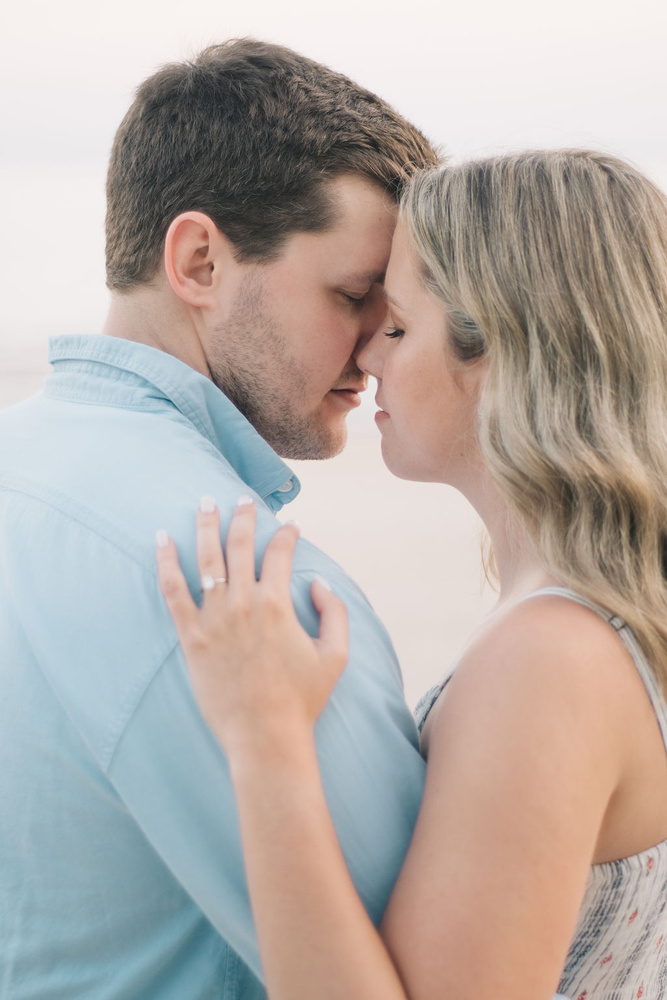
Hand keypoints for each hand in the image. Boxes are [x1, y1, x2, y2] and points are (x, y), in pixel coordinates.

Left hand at [156, 497, 348, 759]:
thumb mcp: (336, 655)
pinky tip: (161, 539)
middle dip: (243, 516)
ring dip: (205, 525)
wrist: (264, 735)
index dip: (287, 535)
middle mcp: (244, 603)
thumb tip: (319, 582)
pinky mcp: (190, 636)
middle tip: (242, 499)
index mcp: (278, 604)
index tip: (291, 528)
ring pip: (206, 558)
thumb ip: (335, 613)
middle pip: (240, 545)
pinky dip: (166, 562)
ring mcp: (214, 618)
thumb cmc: (302, 698)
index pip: (281, 553)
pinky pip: (173, 590)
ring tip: (204, 502)